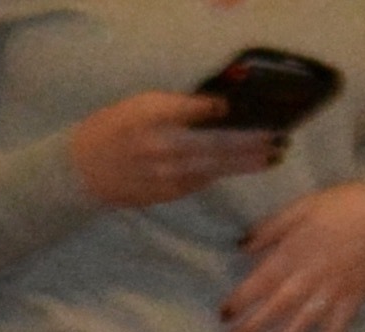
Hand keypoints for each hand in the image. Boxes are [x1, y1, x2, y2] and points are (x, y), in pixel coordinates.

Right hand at [68, 91, 280, 210]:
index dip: (223, 111)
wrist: (85, 170)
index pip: (196, 110)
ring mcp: (168, 172)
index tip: (245, 108)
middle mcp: (163, 145)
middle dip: (250, 142)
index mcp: (152, 115)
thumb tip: (217, 107)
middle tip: (278, 138)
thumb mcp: (139, 105)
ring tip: (273, 156)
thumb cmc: (115, 128)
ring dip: (247, 162)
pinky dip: (225, 171)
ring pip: (216, 166)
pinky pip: (204, 180)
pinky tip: (246, 166)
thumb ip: (176, 107)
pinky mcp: (171, 192)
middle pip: (216, 143)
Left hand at [219, 182, 364, 331]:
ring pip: (302, 324)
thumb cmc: (340, 208)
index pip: (260, 282)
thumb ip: (271, 228)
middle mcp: (309, 278)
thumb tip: (243, 247)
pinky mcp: (351, 303)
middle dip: (252, 328)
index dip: (241, 300)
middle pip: (276, 309)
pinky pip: (336, 331)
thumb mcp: (300, 207)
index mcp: (294, 253)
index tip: (224, 315)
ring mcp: (332, 294)